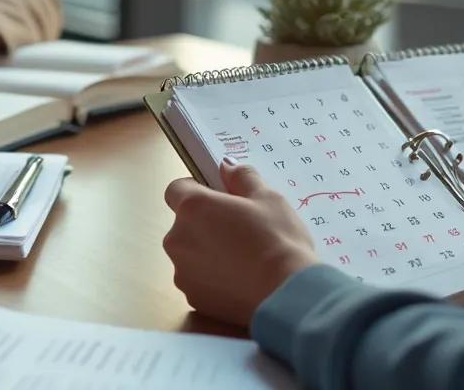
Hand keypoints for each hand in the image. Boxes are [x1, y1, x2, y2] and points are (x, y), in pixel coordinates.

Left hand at [163, 160, 318, 326]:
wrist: (286, 294)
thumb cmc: (278, 239)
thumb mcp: (268, 198)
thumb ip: (241, 177)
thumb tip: (226, 165)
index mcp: (192, 207)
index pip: (176, 189)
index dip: (197, 191)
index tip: (220, 198)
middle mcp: (177, 238)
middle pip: (184, 224)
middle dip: (205, 225)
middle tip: (240, 231)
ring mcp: (182, 271)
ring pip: (190, 255)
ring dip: (208, 253)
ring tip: (244, 260)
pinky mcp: (192, 298)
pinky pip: (199, 281)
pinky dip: (214, 280)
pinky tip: (241, 281)